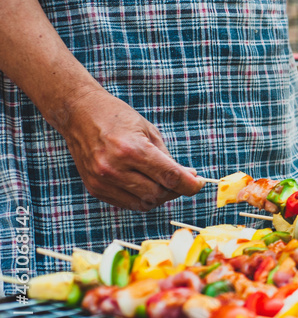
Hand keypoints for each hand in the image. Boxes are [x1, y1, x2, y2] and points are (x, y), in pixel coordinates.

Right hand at [55, 89, 204, 211]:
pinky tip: (146, 184)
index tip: (199, 183)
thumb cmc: (118, 118)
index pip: (170, 177)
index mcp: (132, 150)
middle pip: (158, 194)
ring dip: (160, 196)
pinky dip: (142, 198)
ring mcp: (103, 181)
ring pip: (143, 203)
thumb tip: (188, 178)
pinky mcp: (95, 189)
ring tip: (163, 182)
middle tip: (182, 180)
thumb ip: (168, 159)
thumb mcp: (149, 131)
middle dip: (175, 190)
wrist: (79, 114)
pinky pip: (127, 203)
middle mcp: (115, 169)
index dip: (190, 184)